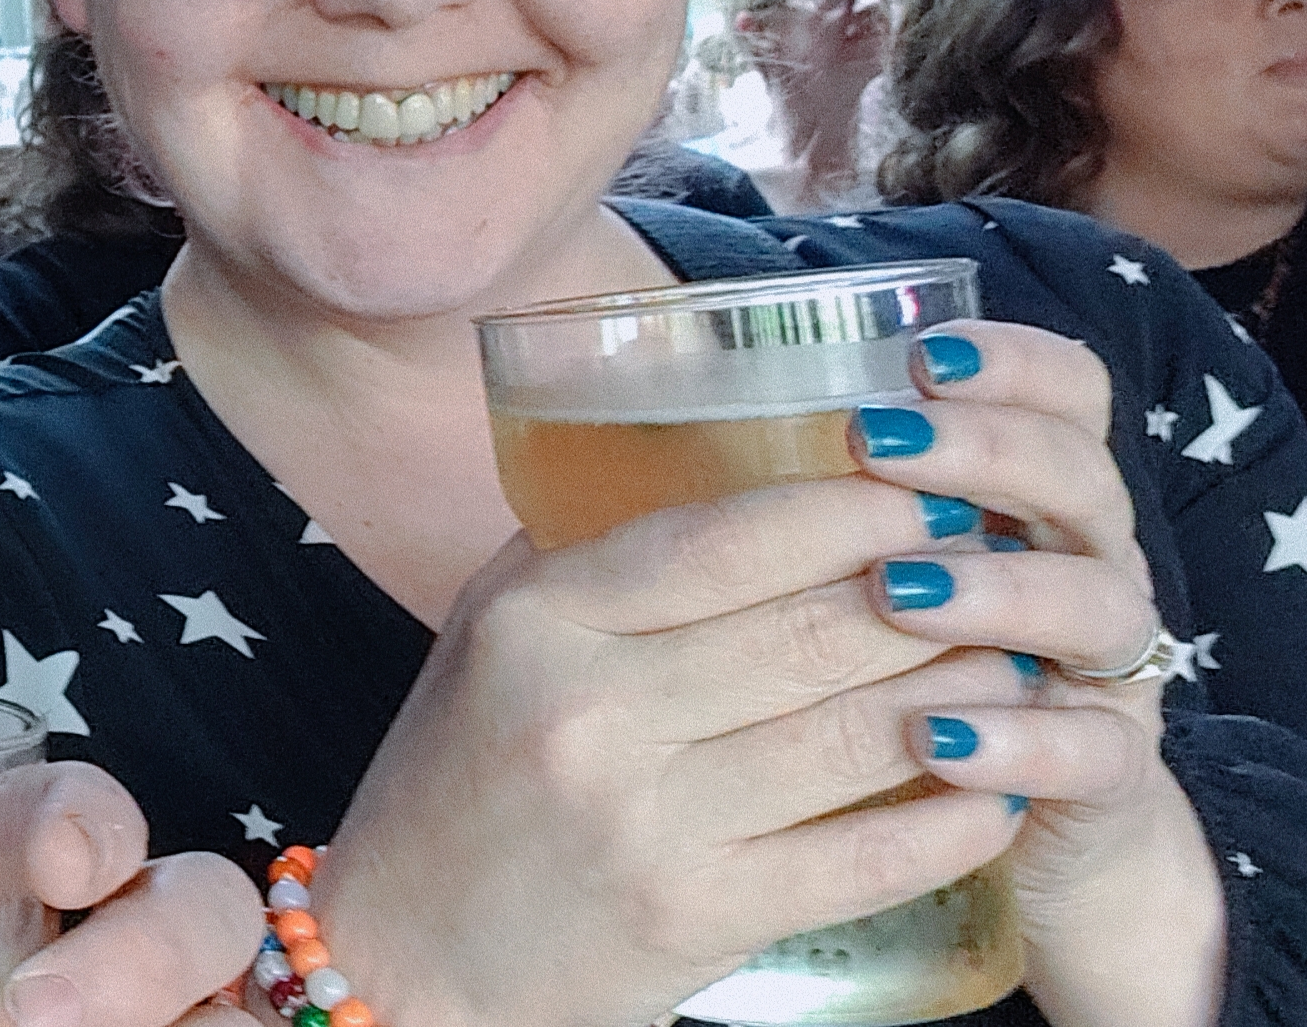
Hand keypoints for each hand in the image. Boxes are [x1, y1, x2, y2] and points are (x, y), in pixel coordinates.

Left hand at [0, 759, 262, 1026]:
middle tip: (40, 1015)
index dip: (96, 818)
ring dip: (150, 1009)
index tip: (73, 847)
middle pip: (205, 909)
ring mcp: (166, 1018)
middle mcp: (113, 944)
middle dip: (157, 949)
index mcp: (8, 871)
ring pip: (230, 1009)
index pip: (89, 813)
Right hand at [312, 469, 1034, 1026]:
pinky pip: (861, 856)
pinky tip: (998, 788)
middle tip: (998, 567)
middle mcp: (589, 711)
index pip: (722, 540)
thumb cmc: (454, 783)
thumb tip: (702, 459)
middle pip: (809, 630)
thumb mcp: (485, 640)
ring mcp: (647, 820)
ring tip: (1013, 663)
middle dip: (930, 592)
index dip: (845, 509)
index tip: (922, 488)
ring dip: (960, 693)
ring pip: (854, 734)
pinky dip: (949, 819)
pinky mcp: (698, 917)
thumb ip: (582, 557)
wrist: (407, 961)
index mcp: (538, 621)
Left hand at [849, 321, 1224, 1026]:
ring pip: (1097, 604)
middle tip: (880, 441)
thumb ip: (805, 487)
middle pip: (1078, 478)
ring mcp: (1106, 669)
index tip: (921, 354)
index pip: (1066, 393)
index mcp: (1031, 490)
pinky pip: (1090, 752)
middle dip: (983, 451)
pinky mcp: (1106, 775)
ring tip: (896, 590)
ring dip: (998, 591)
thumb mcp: (854, 561)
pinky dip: (1019, 743)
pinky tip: (940, 738)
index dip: (1012, 365)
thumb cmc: (887, 663)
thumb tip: (664, 397)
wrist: (999, 827)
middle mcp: (1084, 561)